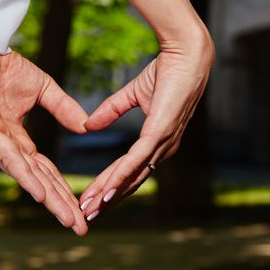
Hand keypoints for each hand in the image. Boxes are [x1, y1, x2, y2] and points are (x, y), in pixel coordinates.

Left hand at [0, 33, 88, 235]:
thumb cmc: (3, 66)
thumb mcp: (43, 90)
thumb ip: (63, 109)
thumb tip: (86, 127)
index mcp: (16, 141)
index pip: (44, 172)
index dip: (63, 191)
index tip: (82, 210)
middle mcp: (4, 148)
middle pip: (38, 181)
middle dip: (60, 205)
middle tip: (81, 228)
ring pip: (26, 176)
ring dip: (49, 199)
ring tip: (68, 219)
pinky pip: (9, 158)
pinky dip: (26, 177)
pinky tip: (41, 195)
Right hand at [79, 32, 213, 220]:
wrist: (185, 54)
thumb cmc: (165, 72)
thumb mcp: (131, 95)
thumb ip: (111, 111)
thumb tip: (89, 125)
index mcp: (157, 142)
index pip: (129, 171)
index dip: (108, 186)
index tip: (89, 199)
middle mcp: (162, 148)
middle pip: (130, 181)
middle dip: (106, 200)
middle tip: (85, 215)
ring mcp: (162, 143)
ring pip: (131, 176)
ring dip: (109, 194)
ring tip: (89, 209)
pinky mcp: (159, 133)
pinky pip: (136, 160)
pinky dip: (120, 176)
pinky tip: (107, 191)